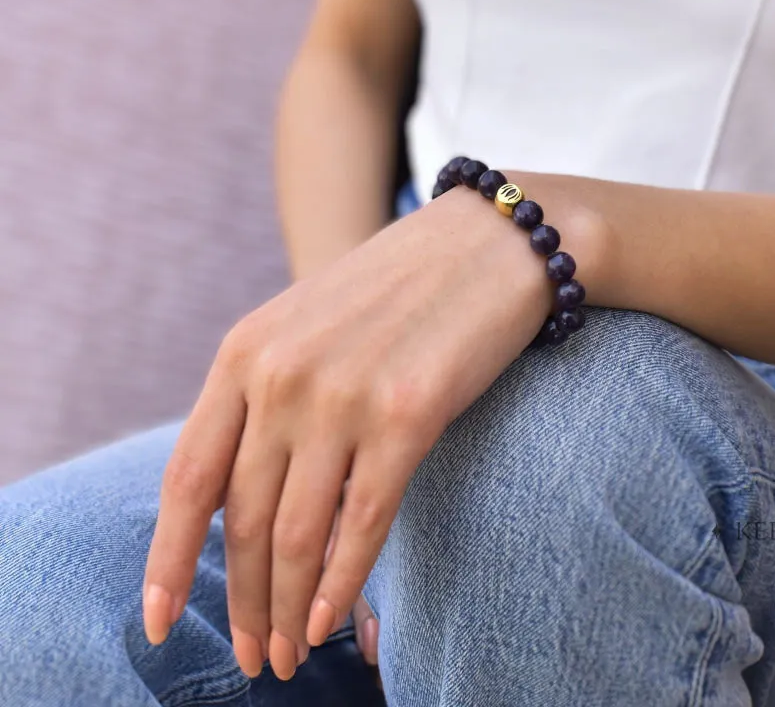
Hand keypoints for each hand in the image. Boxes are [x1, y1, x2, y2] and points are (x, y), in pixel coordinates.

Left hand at [141, 186, 551, 679]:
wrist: (489, 242)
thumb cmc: (401, 287)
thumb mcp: (310, 324)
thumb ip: (268, 393)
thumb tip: (249, 497)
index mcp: (246, 350)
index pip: (188, 477)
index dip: (167, 560)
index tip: (157, 621)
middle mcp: (282, 374)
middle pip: (241, 519)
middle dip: (240, 602)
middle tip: (249, 660)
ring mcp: (342, 395)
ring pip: (296, 534)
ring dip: (286, 609)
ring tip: (287, 656)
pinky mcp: (407, 415)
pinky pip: (361, 523)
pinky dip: (340, 586)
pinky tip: (331, 625)